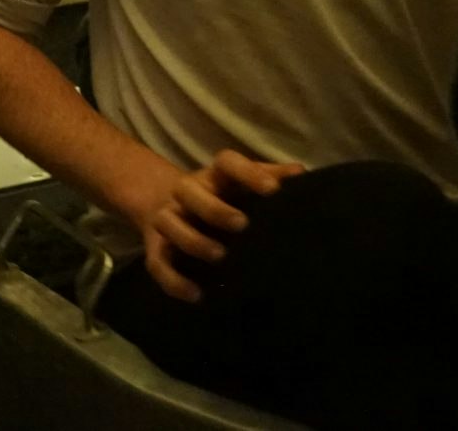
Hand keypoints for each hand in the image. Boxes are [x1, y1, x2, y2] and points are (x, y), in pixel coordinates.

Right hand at [126, 149, 305, 302]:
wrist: (170, 207)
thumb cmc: (222, 197)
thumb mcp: (244, 185)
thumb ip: (269, 177)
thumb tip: (300, 174)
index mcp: (213, 175)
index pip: (226, 162)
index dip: (248, 172)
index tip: (272, 190)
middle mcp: (186, 192)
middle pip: (188, 189)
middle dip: (214, 208)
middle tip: (242, 225)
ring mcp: (168, 218)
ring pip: (168, 223)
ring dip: (192, 240)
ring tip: (219, 257)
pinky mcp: (157, 250)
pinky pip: (158, 264)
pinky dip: (174, 282)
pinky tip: (197, 295)